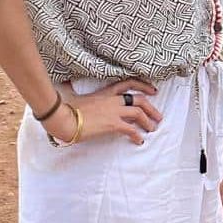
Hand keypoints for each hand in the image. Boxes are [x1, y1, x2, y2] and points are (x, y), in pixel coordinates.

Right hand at [42, 79, 161, 144]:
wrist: (64, 118)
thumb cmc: (65, 108)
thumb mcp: (71, 94)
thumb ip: (71, 87)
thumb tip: (64, 82)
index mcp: (105, 92)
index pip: (128, 83)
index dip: (143, 85)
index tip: (153, 90)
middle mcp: (113, 100)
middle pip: (139, 99)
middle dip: (151, 108)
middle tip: (158, 116)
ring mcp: (114, 111)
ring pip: (138, 114)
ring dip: (148, 122)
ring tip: (152, 129)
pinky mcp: (113, 124)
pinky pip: (131, 129)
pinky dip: (137, 135)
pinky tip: (139, 140)